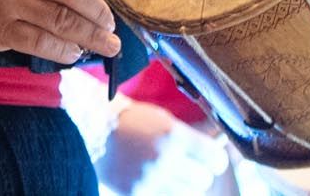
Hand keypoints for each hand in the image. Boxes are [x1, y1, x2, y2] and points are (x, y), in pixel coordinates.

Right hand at [96, 101, 229, 195]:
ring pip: (185, 193)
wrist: (92, 129)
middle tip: (187, 167)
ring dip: (181, 186)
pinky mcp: (136, 194)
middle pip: (202, 180)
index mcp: (173, 135)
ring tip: (168, 174)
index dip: (215, 160)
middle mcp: (163, 159)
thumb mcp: (163, 121)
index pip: (214, 158)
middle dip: (197, 174)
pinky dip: (163, 191)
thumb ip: (189, 138)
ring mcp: (149, 180)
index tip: (212, 160)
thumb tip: (217, 148)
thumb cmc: (131, 121)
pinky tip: (154, 181)